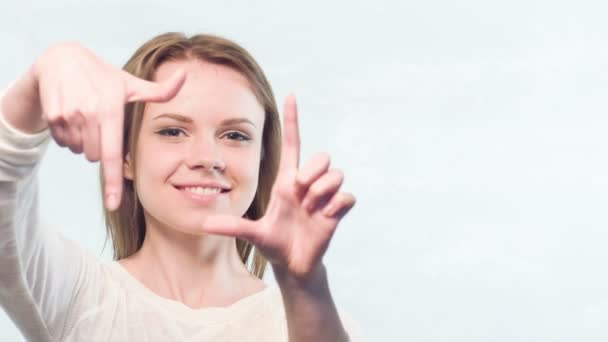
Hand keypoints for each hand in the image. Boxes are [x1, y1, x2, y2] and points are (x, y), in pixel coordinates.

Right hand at [33, 42, 185, 209]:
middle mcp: (89, 113)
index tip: (112, 204)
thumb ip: (160, 90)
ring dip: (83, 142)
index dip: (113, 182)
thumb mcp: (130, 83)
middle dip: (100, 147)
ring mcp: (68, 115)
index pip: (113, 154)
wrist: (61, 58)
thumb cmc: (103, 76)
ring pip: (79, 151)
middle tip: (101, 123)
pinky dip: (68, 135)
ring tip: (86, 115)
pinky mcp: (52, 116)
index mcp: (111, 109)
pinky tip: (71, 114)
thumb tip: (185, 77)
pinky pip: (63, 143)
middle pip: (96, 156)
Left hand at [200, 95, 355, 280]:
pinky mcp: (336, 212)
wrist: (293, 265)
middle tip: (300, 192)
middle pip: (322, 156)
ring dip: (322, 190)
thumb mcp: (253, 234)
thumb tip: (204, 224)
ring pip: (337, 173)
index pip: (292, 144)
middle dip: (313, 170)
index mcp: (286, 182)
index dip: (292, 121)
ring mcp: (324, 197)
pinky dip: (337, 205)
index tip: (290, 95)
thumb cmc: (274, 244)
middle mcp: (307, 185)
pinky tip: (324, 217)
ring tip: (310, 208)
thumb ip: (233, 227)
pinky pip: (347, 197)